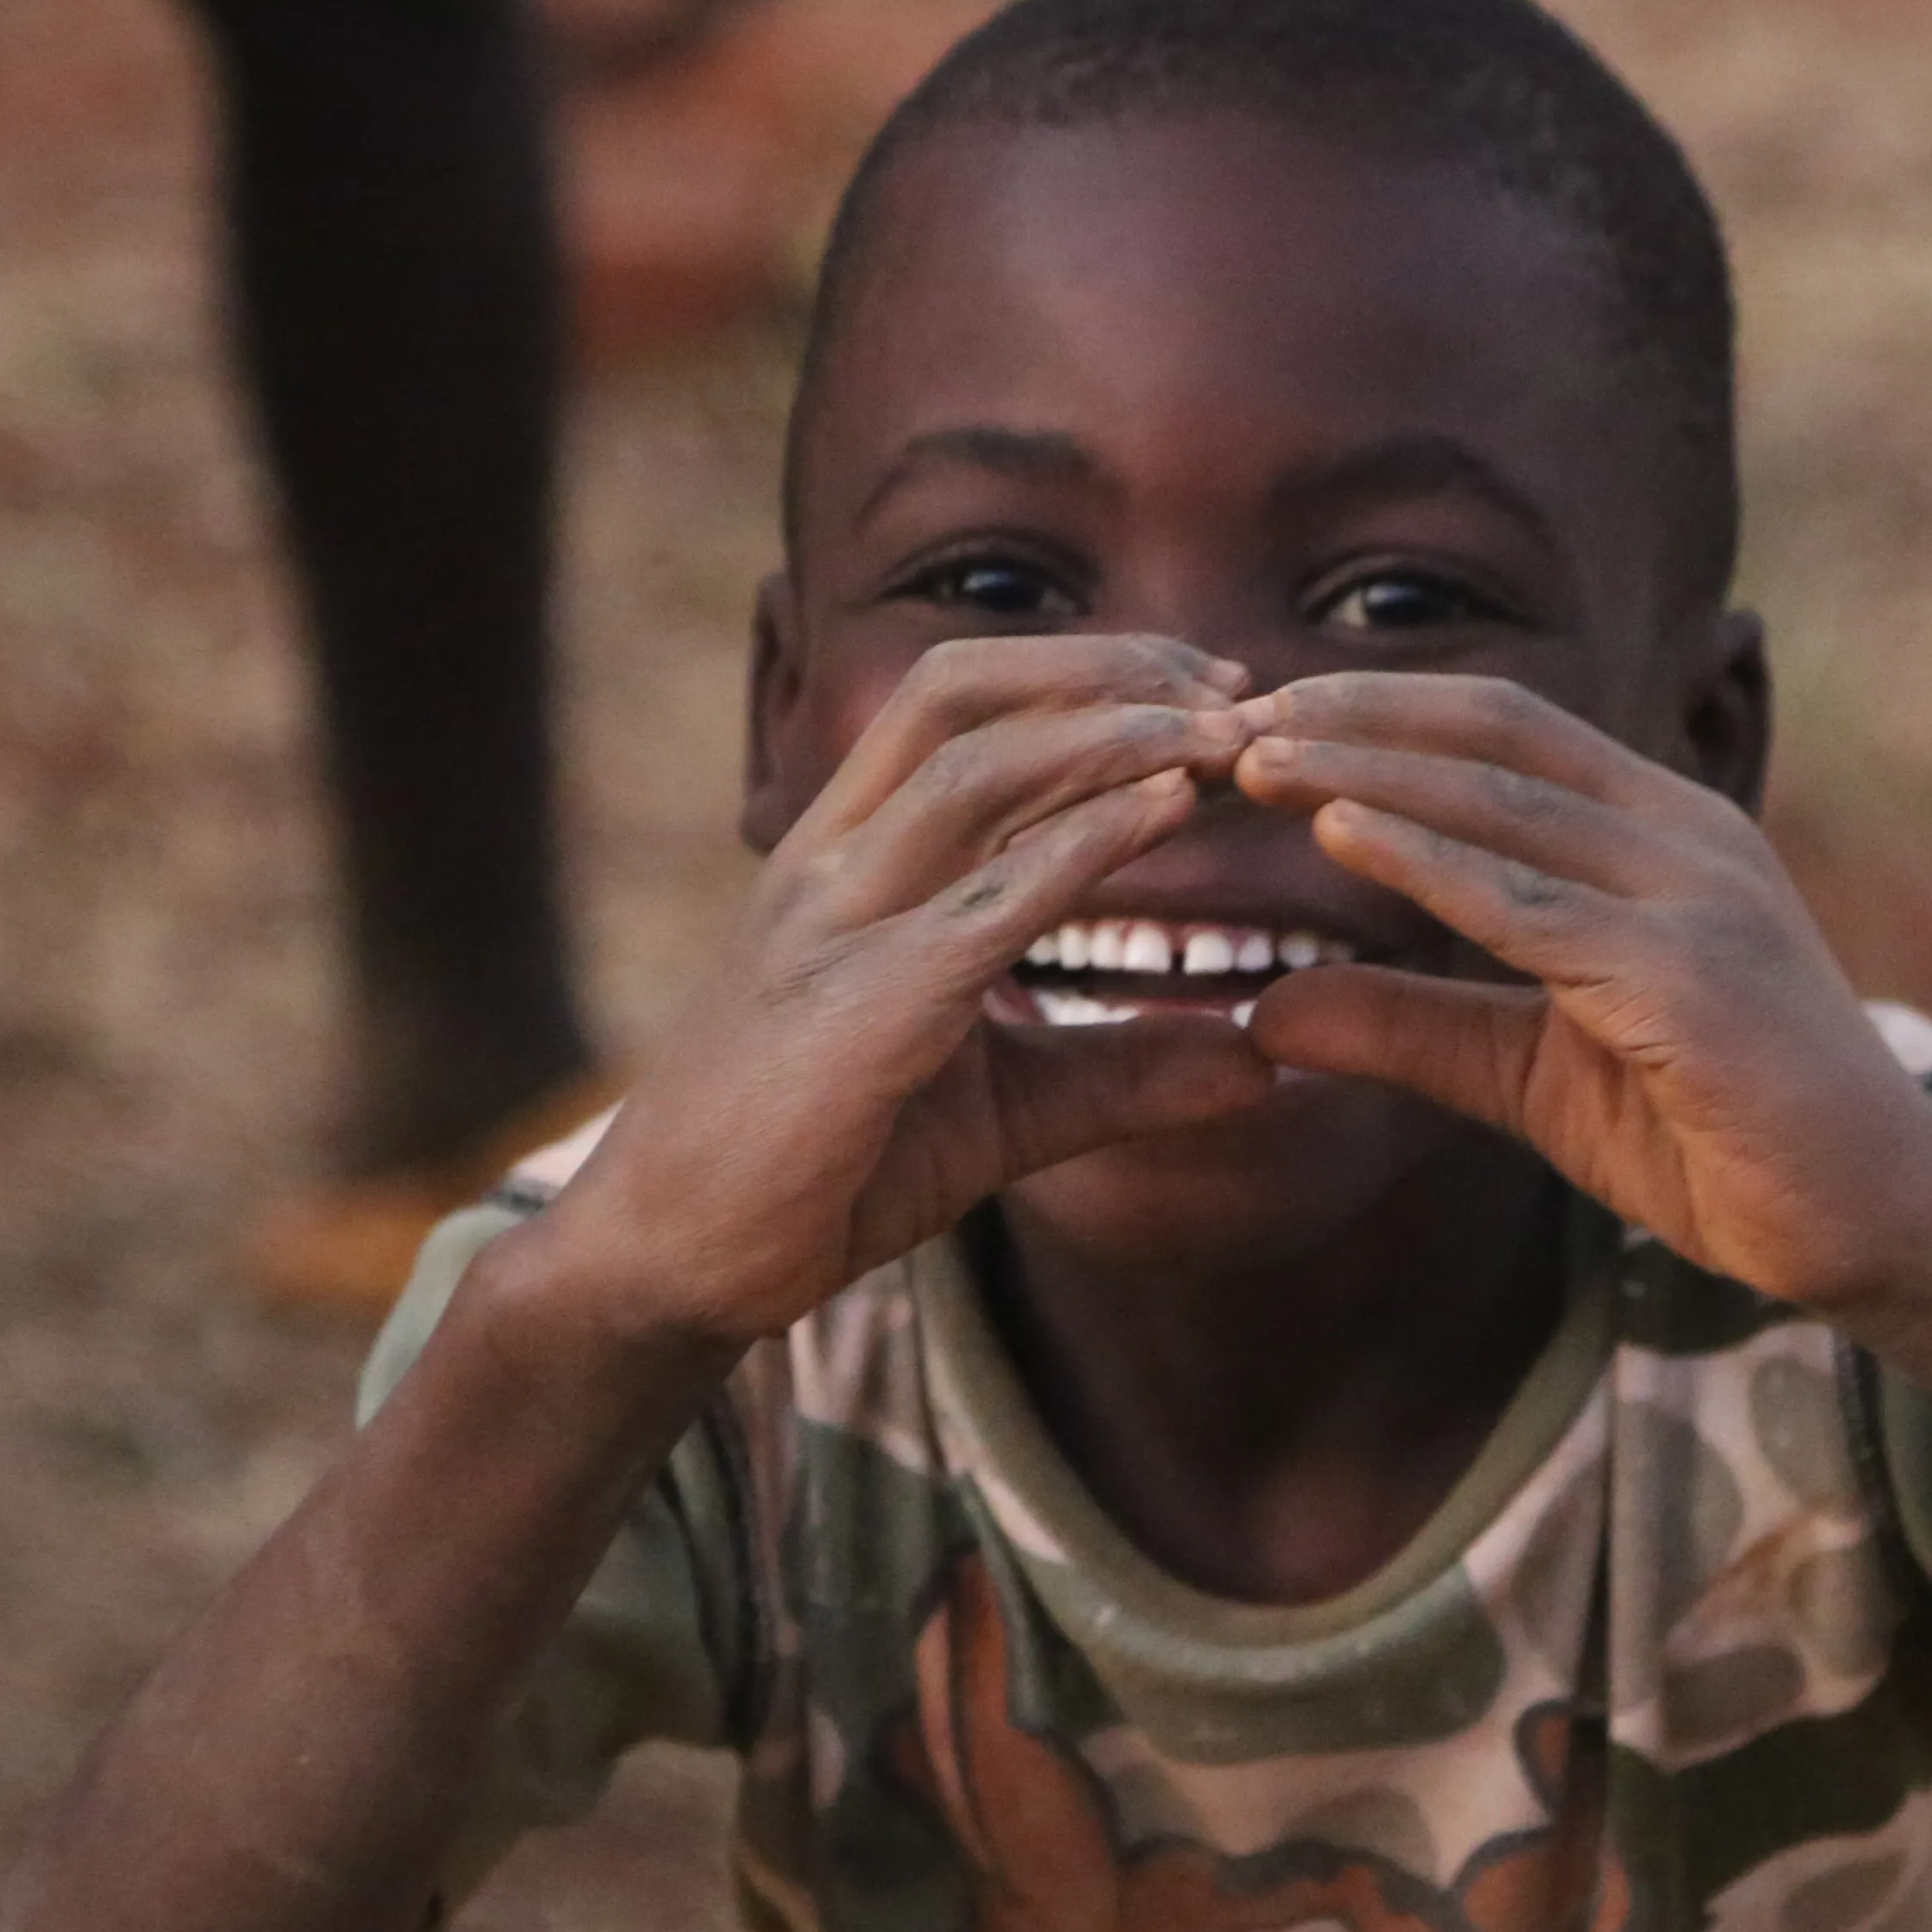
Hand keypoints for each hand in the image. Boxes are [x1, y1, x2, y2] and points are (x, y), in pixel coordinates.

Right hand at [554, 636, 1277, 1342]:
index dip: (1086, 671)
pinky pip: (982, 900)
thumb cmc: (819, 1171)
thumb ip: (1118, 1073)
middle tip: (1234, 688)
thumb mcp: (998, 1109)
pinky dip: (1085, 843)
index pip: (956, 703)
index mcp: (844, 857)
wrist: (670, 1263)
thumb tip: (1262, 1067)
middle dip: (1107, 668)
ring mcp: (832, 926)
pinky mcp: (856, 1010)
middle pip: (964, 693)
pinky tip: (1171, 815)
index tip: (1206, 689)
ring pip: (975, 768)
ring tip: (1227, 736)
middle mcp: (829, 863)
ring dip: (1116, 735)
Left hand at [1228, 674, 1931, 1310]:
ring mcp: (1699, 901)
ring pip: (1506, 804)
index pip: (1507, 731)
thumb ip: (1411, 1025)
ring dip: (1368, 773)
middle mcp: (1688, 838)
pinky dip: (1429, 864)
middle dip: (1353, 720)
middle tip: (1223, 720)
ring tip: (1252, 761)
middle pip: (1498, 738)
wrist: (1877, 1225)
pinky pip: (1535, 908)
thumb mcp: (1531, 1072)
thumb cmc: (1716, 1141)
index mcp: (1663, 834)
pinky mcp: (1694, 981)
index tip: (1259, 717)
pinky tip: (1337, 839)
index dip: (1380, 711)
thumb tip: (1263, 1012)